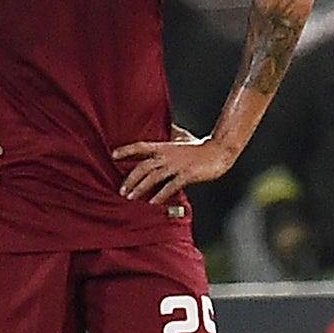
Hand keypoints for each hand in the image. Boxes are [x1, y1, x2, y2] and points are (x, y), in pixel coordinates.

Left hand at [113, 130, 233, 203]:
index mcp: (164, 146)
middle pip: (143, 167)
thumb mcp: (182, 138)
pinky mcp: (187, 174)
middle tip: (121, 190)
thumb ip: (170, 136)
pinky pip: (170, 186)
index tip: (113, 155)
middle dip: (130, 179)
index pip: (140, 146)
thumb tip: (165, 129)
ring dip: (140, 188)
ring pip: (153, 177)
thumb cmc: (200, 146)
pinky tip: (153, 203)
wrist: (220, 150)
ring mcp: (177, 165)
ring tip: (131, 197)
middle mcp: (167, 155)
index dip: (126, 150)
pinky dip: (160, 195)